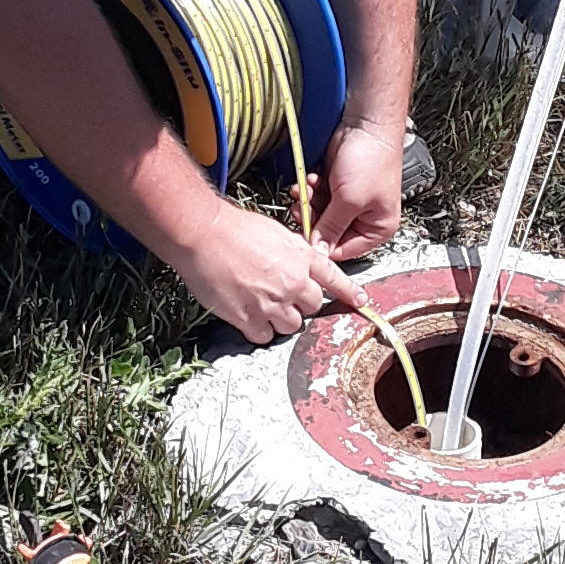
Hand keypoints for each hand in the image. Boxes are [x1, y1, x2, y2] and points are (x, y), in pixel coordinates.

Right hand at [175, 199, 338, 343]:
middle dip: (300, 302)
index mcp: (302, 258)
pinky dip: (259, 329)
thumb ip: (294, 253)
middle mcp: (292, 282)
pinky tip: (249, 314)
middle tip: (281, 293)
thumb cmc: (233, 228)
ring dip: (280, 318)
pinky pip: (265, 335)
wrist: (204, 234)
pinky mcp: (249, 318)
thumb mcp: (276, 233)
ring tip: (262, 302)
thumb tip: (299, 265)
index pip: (335, 279)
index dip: (349, 292)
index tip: (360, 301)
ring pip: (292, 325)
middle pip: (313, 306)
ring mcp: (272, 302)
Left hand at [312, 119, 403, 262]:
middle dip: (313, 220)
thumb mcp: (350, 200)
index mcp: (377, 228)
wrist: (366, 125)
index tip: (303, 237)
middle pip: (328, 233)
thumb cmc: (372, 159)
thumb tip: (318, 250)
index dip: (322, 245)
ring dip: (309, 203)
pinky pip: (317, 198)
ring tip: (308, 191)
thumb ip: (331, 227)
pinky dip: (311, 190)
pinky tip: (313, 180)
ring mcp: (349, 202)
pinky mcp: (336, 187)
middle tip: (302, 210)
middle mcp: (364, 217)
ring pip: (319, 215)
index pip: (343, 250)